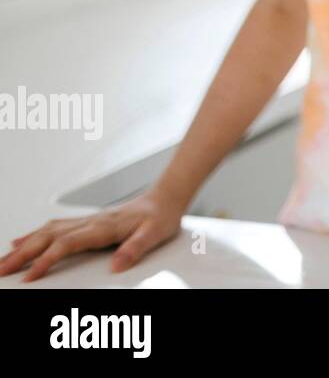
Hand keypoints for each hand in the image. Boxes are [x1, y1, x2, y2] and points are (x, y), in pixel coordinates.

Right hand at [0, 187, 184, 281]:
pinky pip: (53, 227)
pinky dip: (33, 235)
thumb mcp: (154, 235)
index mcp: (102, 227)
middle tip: (1, 271)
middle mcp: (89, 222)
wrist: (164, 199)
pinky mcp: (85, 222)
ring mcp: (85, 221)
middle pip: (48, 238)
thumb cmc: (159, 218)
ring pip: (46, 232)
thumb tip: (116, 266)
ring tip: (3, 260)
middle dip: (22, 255)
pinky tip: (20, 241)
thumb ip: (135, 249)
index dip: (46, 260)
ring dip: (23, 246)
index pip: (66, 244)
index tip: (29, 277)